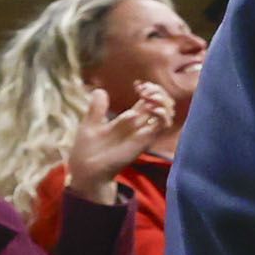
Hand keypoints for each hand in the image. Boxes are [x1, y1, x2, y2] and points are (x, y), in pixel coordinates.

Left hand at [64, 82, 171, 201]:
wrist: (87, 168)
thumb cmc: (88, 150)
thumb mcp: (90, 124)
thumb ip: (97, 108)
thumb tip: (99, 90)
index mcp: (128, 119)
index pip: (148, 101)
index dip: (150, 90)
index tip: (139, 85)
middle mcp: (140, 125)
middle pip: (162, 104)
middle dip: (159, 92)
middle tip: (145, 90)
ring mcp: (144, 132)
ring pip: (167, 113)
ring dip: (163, 101)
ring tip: (150, 97)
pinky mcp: (145, 140)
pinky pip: (162, 126)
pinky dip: (163, 115)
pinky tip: (153, 109)